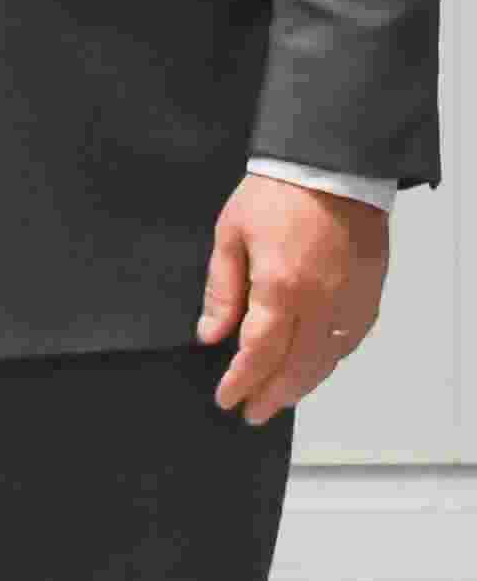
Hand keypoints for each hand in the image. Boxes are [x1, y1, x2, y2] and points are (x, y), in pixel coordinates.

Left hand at [199, 174, 389, 423]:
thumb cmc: (277, 194)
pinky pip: (351, 341)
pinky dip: (330, 361)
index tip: (227, 399)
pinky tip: (314, 367)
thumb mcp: (230, 236)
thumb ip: (221, 290)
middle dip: (272, 394)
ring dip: (302, 385)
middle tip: (253, 413)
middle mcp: (321, 302)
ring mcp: (350, 301)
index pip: (259, 352)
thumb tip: (210, 334)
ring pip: (328, 360)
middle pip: (296, 366)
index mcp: (282, 288)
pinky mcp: (370, 294)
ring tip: (279, 398)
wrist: (332, 167)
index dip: (242, 380)